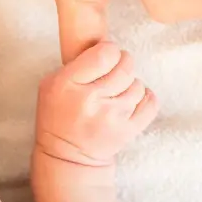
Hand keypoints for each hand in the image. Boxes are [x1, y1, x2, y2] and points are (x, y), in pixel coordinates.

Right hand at [35, 42, 157, 165]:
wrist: (67, 157)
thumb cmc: (59, 116)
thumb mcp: (51, 85)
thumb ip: (75, 64)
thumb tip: (106, 44)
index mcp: (68, 85)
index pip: (104, 54)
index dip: (110, 51)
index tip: (106, 56)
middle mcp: (91, 100)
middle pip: (125, 67)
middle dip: (124, 64)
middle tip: (116, 70)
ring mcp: (112, 117)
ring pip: (138, 84)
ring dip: (131, 84)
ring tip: (118, 92)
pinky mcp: (128, 131)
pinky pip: (150, 103)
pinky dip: (144, 98)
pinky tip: (132, 101)